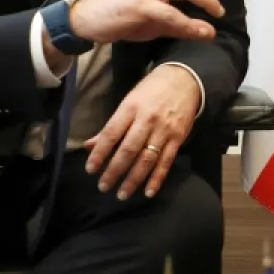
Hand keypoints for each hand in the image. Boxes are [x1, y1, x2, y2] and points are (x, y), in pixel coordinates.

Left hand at [84, 64, 202, 198]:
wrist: (184, 79)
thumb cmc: (151, 91)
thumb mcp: (128, 101)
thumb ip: (110, 126)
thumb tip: (89, 146)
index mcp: (130, 108)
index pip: (111, 133)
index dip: (100, 153)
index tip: (90, 170)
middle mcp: (147, 120)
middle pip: (129, 149)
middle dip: (114, 170)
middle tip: (103, 187)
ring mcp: (164, 130)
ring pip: (147, 159)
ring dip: (134, 179)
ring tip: (122, 194)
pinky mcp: (178, 137)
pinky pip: (166, 161)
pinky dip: (158, 178)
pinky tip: (148, 192)